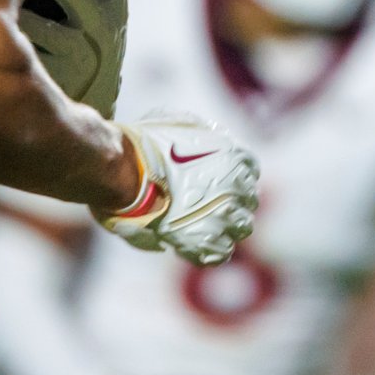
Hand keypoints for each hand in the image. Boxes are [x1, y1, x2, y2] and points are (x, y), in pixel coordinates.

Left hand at [19, 0, 126, 117]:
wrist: (86, 120)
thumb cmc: (79, 55)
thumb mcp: (91, 22)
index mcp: (116, 6)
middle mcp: (107, 26)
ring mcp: (85, 52)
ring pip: (39, 20)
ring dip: (14, 5)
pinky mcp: (63, 76)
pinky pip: (26, 46)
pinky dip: (7, 37)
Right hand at [97, 111, 258, 265]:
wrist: (126, 171)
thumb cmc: (147, 145)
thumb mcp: (180, 122)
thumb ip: (202, 134)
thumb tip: (207, 141)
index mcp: (236, 156)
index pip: (248, 170)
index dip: (231, 177)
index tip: (213, 181)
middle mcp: (239, 186)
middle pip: (247, 200)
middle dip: (230, 202)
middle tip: (204, 204)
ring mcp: (226, 216)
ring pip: (240, 227)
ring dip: (223, 226)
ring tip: (199, 225)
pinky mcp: (208, 241)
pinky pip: (221, 252)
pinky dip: (208, 249)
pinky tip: (190, 240)